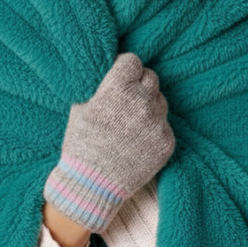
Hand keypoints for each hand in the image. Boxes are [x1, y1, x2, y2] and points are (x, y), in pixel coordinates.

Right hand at [43, 52, 174, 232]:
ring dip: (149, 106)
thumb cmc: (81, 144)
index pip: (133, 61)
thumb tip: (112, 74)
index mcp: (119, 89)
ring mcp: (157, 123)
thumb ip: (101, 88)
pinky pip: (164, 125)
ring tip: (131, 122)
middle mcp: (142, 102)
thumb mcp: (81, 108)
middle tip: (127, 100)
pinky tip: (138, 140)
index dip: (125, 69)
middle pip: (150, 77)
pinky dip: (154, 129)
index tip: (120, 77)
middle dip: (139, 85)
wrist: (91, 185)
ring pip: (160, 100)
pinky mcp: (167, 142)